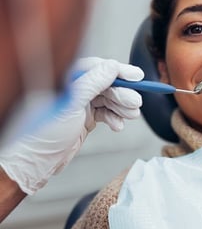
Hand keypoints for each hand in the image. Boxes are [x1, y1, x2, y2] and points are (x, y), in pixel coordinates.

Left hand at [0, 57, 143, 193]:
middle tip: (136, 102)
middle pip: (106, 85)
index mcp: (66, 79)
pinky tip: (118, 125)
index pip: (97, 67)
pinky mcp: (84, 118)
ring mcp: (79, 104)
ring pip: (108, 100)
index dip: (119, 71)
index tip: (136, 76)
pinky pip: (105, 113)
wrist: (38, 161)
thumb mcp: (71, 104)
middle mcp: (73, 89)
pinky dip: (114, 118)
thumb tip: (112, 67)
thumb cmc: (44, 133)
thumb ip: (93, 83)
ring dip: (121, 107)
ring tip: (132, 115)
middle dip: (123, 94)